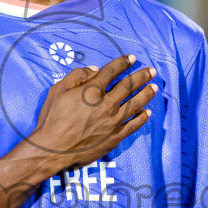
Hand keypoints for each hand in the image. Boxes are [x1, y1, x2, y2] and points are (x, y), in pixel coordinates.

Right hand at [27, 54, 156, 173]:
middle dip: (142, 76)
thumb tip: (94, 70)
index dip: (123, 63)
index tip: (132, 58)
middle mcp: (107, 104)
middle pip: (129, 86)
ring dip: (146, 94)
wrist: (53, 149)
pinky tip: (147, 112)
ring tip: (154, 87)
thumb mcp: (57, 90)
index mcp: (92, 90)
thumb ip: (77, 76)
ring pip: (135, 103)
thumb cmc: (53, 119)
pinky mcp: (115, 136)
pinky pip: (133, 125)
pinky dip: (141, 118)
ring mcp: (113, 121)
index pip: (112, 71)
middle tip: (152, 71)